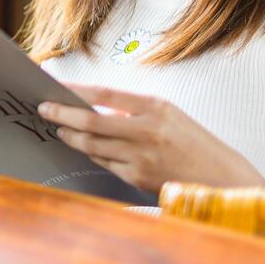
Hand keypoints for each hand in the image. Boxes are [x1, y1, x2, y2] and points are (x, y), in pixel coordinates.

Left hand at [38, 83, 264, 193]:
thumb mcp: (169, 115)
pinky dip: (91, 154)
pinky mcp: (136, 177)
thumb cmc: (192, 143)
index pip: (104, 93)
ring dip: (71, 136)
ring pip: (92, 145)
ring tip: (61, 129)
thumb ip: (134, 109)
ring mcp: (140, 156)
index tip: (55, 86)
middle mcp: (146, 130)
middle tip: (44, 109)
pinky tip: (84, 147)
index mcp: (155, 107)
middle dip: (62, 115)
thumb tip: (93, 103)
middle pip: (90, 121)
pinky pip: (103, 163)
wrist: (220, 177)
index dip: (75, 90)